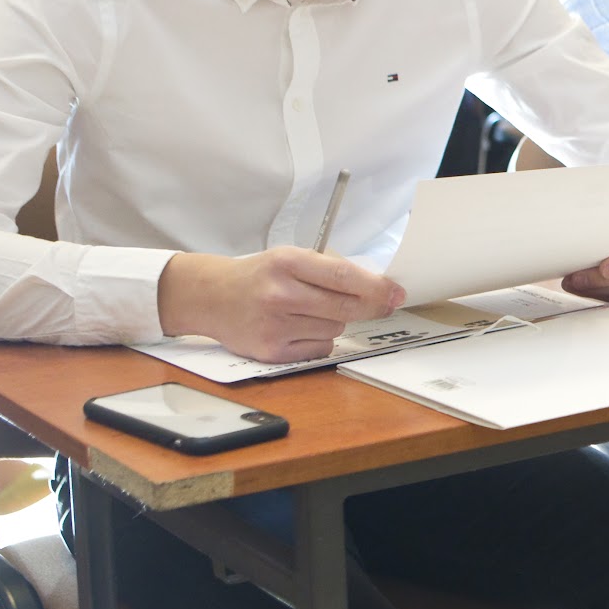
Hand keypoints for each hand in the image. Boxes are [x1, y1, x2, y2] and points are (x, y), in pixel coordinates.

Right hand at [157, 247, 404, 363]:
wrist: (211, 297)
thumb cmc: (259, 276)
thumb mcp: (289, 257)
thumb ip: (328, 270)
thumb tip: (377, 288)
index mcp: (287, 263)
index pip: (343, 277)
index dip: (376, 287)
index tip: (397, 293)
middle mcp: (280, 294)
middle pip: (345, 308)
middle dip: (370, 307)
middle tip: (382, 305)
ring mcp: (275, 325)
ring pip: (335, 329)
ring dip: (335, 322)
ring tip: (311, 311)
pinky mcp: (271, 351)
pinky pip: (319, 349)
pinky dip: (319, 340)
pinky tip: (300, 328)